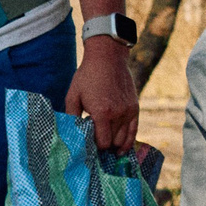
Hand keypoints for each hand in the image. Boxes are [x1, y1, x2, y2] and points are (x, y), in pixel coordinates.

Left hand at [66, 35, 139, 153]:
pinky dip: (128, 141)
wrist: (107, 57)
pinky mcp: (135, 107)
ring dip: (114, 143)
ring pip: (123, 139)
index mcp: (102, 113)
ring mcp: (128, 111)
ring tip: (106, 144)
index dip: (95, 146)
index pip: (102, 143)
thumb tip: (70, 134)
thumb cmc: (87, 76)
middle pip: (113, 143)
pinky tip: (121, 149)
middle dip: (103, 145)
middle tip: (95, 141)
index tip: (88, 142)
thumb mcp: (73, 95)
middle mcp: (118, 114)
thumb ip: (71, 116)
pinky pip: (134, 131)